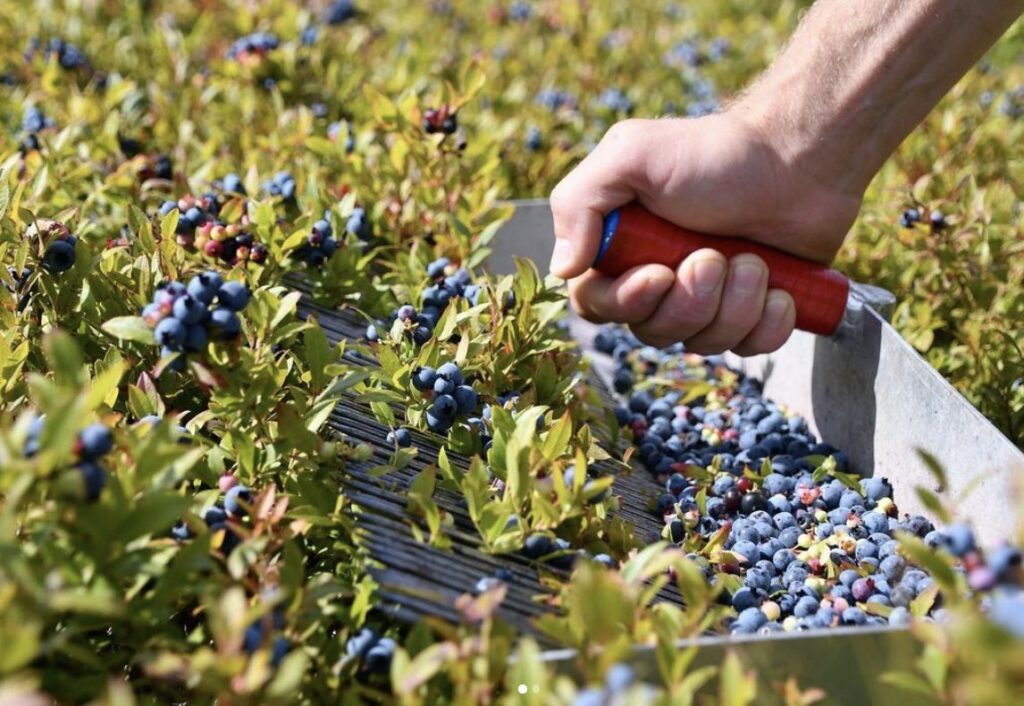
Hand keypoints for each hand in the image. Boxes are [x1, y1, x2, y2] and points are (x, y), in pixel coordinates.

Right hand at [548, 113, 861, 354]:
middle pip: (653, 330)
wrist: (799, 156)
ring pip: (702, 344)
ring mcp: (707, 301)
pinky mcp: (753, 313)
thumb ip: (579, 203)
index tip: (660, 274)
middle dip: (690, 300)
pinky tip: (781, 290)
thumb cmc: (714, 153)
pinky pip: (748, 349)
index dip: (626, 301)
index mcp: (621, 249)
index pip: (596, 303)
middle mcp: (660, 281)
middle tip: (716, 256)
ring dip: (733, 306)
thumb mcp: (631, 156)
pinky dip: (768, 324)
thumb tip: (562, 269)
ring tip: (755, 260)